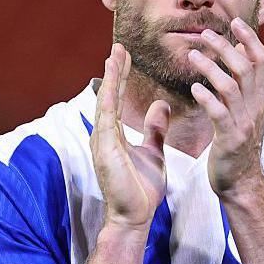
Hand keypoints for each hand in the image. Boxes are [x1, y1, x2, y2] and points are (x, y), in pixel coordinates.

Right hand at [91, 44, 170, 229]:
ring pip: (105, 103)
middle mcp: (104, 135)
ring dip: (109, 79)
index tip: (125, 56)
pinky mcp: (104, 150)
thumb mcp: (154, 152)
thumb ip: (155, 129)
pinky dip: (108, 99)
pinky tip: (110, 83)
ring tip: (114, 56)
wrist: (135, 216)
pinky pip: (106, 119)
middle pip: (108, 96)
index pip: (118, 99)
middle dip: (114, 72)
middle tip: (118, 47)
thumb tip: (162, 105)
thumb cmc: (141, 189)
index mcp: (114, 135)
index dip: (121, 77)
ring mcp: (102, 142)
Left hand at [188, 17, 263, 197]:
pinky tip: (194, 88)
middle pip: (246, 68)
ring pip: (231, 87)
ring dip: (211, 68)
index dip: (251, 39)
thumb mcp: (246, 109)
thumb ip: (244, 82)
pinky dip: (207, 98)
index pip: (263, 61)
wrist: (242, 182)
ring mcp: (244, 123)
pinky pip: (219, 113)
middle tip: (206, 34)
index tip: (235, 21)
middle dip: (226, 48)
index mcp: (261, 98)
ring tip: (192, 56)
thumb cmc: (239, 144)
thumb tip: (239, 49)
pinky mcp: (230, 139)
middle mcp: (256, 107)